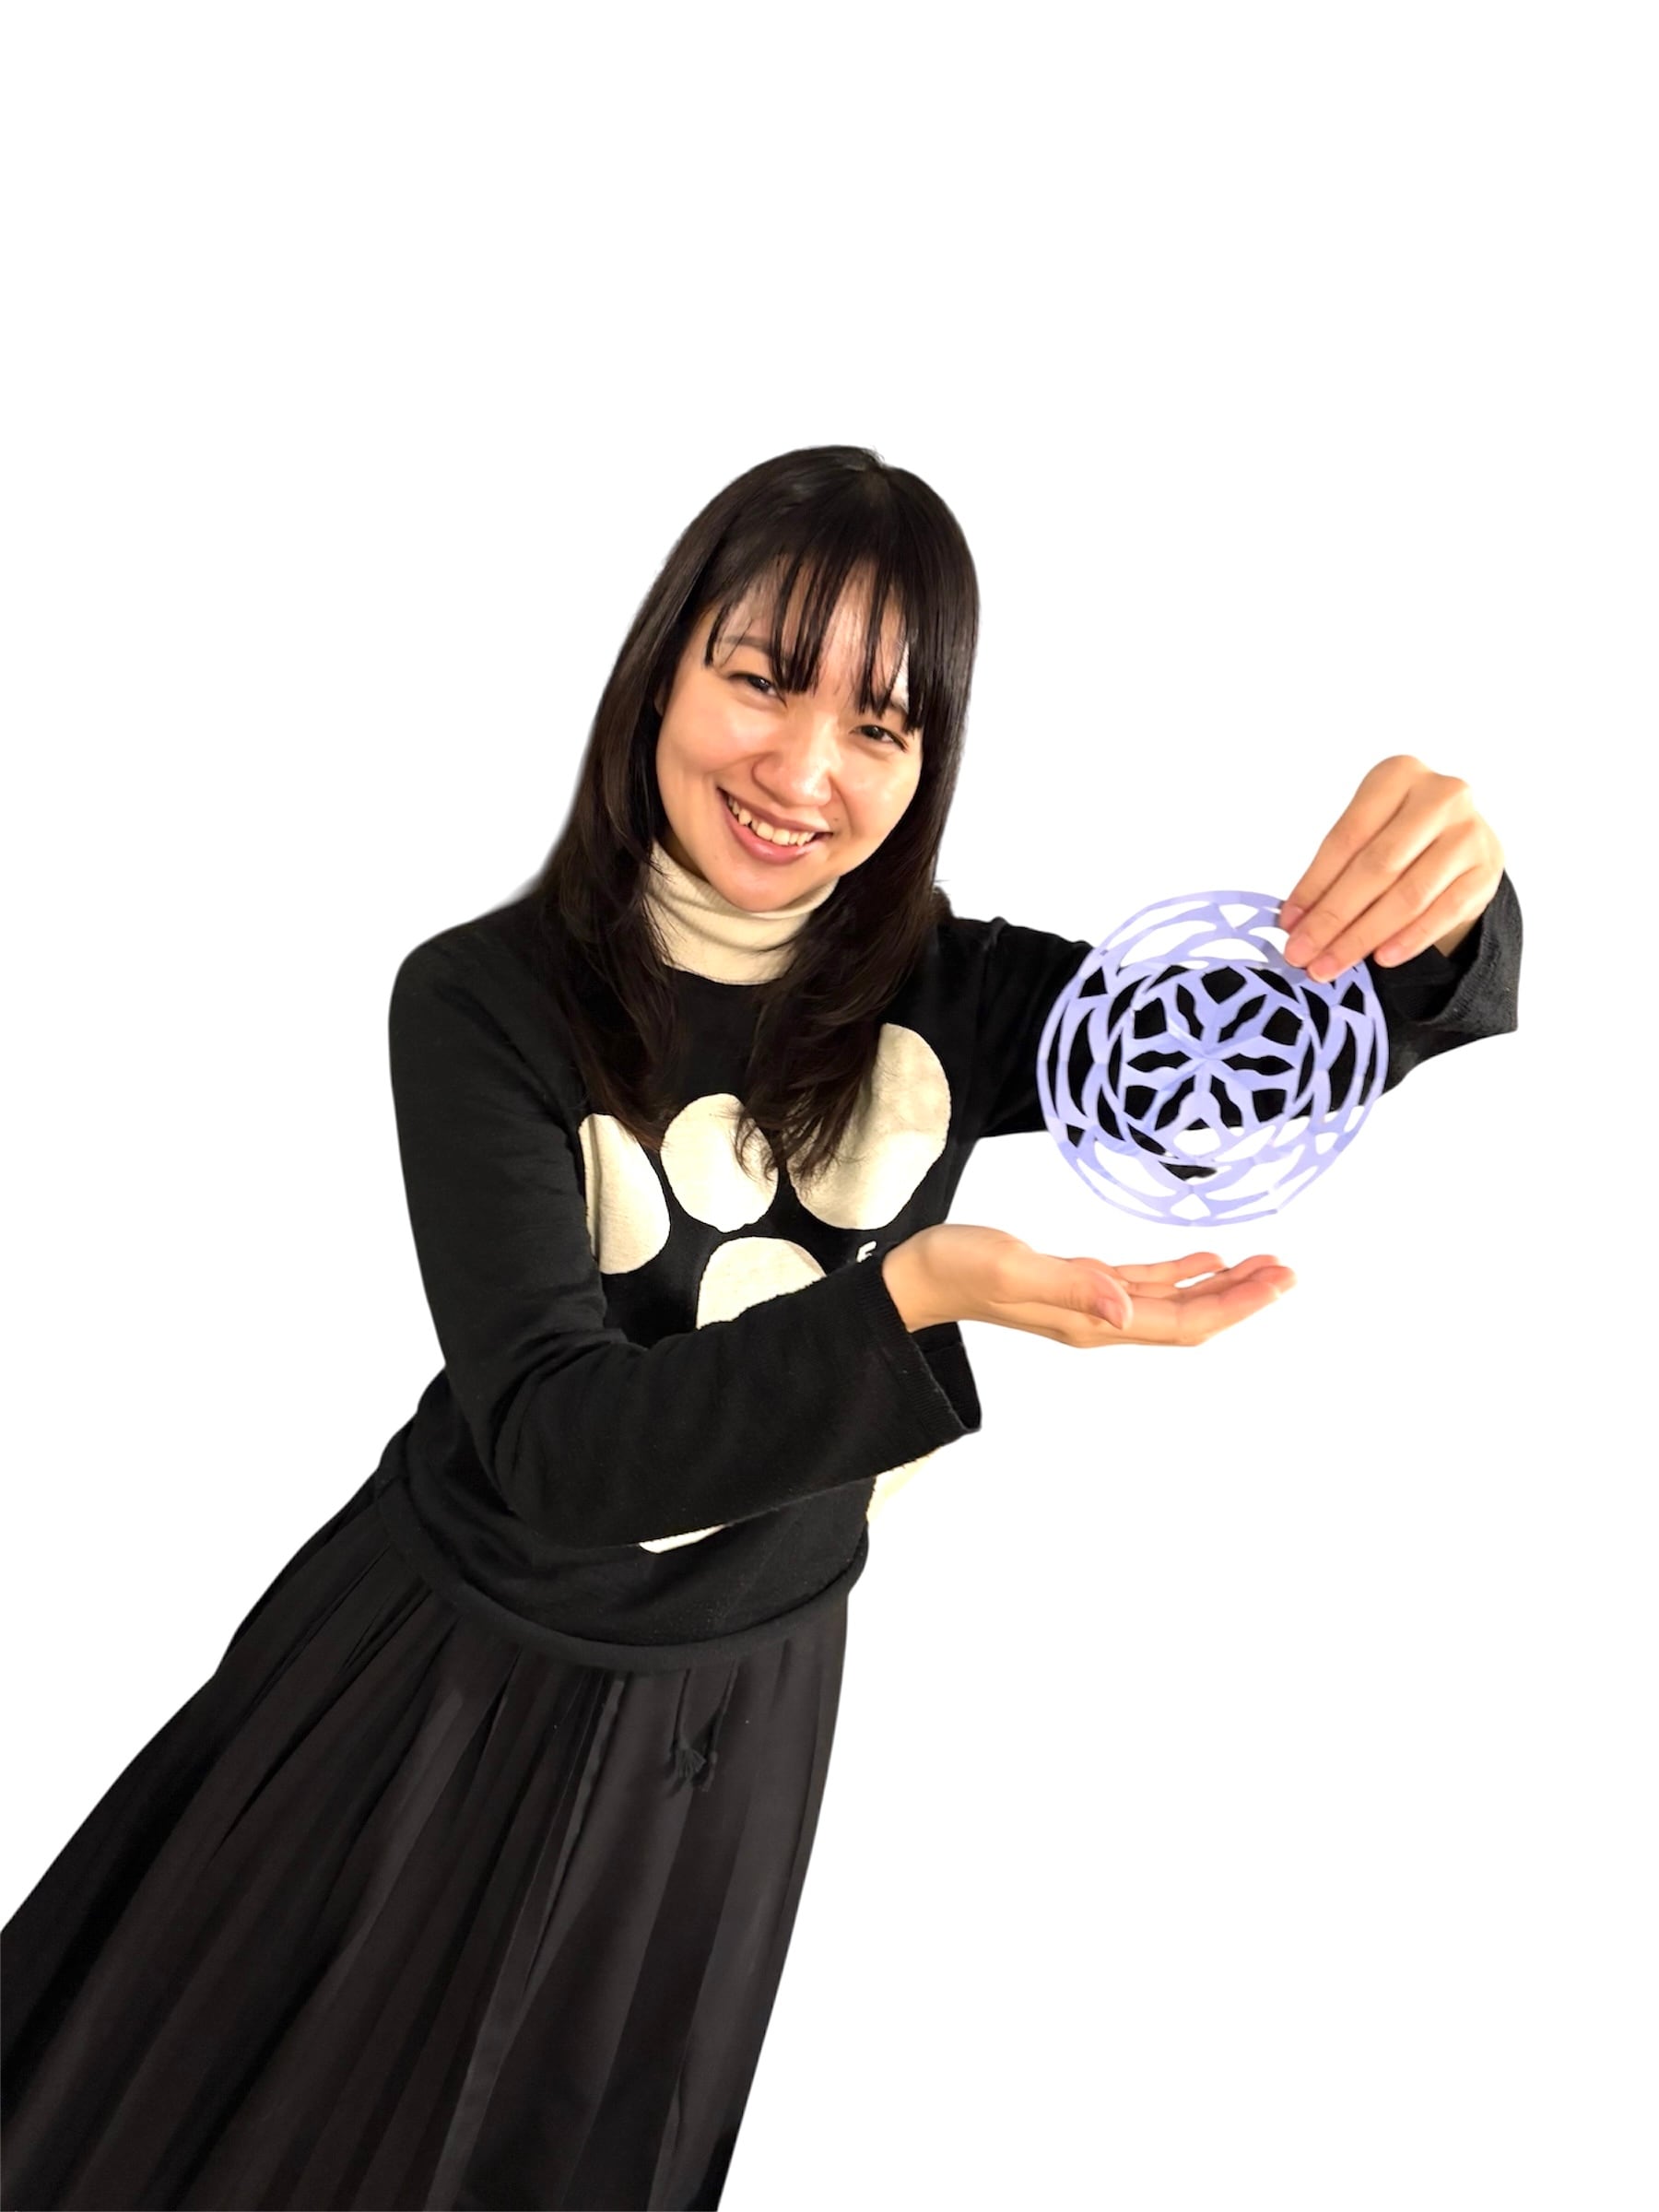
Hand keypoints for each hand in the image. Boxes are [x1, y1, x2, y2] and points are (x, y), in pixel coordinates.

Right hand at [884, 1225, 1295, 1348]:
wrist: (917, 1277)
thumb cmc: (958, 1267)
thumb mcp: (1013, 1267)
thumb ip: (1071, 1285)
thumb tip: (1126, 1307)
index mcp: (1094, 1321)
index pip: (1182, 1322)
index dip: (1234, 1305)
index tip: (1279, 1281)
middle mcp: (1101, 1320)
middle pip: (1189, 1318)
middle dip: (1243, 1297)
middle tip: (1291, 1271)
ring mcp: (1091, 1304)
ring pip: (1173, 1302)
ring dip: (1221, 1285)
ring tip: (1267, 1264)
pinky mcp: (1078, 1285)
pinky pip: (1145, 1284)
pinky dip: (1182, 1272)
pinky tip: (1206, 1256)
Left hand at [1277, 754, 1504, 979]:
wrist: (1459, 839)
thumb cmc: (1399, 834)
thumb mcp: (1366, 835)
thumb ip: (1332, 871)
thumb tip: (1295, 923)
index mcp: (1398, 774)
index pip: (1347, 838)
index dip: (1314, 885)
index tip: (1288, 924)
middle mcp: (1440, 796)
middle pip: (1377, 868)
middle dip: (1333, 918)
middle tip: (1302, 954)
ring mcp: (1470, 832)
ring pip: (1408, 895)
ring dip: (1363, 937)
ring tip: (1330, 965)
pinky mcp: (1487, 870)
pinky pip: (1443, 913)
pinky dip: (1409, 940)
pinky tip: (1381, 959)